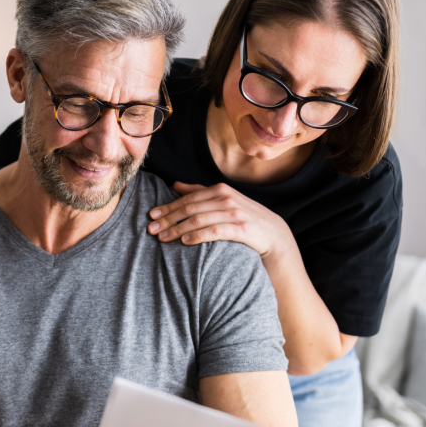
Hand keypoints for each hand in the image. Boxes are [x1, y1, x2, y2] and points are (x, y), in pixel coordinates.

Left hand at [147, 182, 292, 259]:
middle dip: (168, 219)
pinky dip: (197, 236)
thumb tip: (175, 184)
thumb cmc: (244, 217)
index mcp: (220, 190)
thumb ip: (199, 192)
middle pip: (189, 208)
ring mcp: (234, 213)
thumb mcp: (223, 201)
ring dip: (177, 229)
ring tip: (163, 238)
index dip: (168, 207)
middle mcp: (226, 198)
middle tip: (151, 230)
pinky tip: (184, 242)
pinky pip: (214, 231)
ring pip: (198, 220)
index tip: (151, 216)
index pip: (187, 198)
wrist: (274, 235)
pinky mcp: (240, 228)